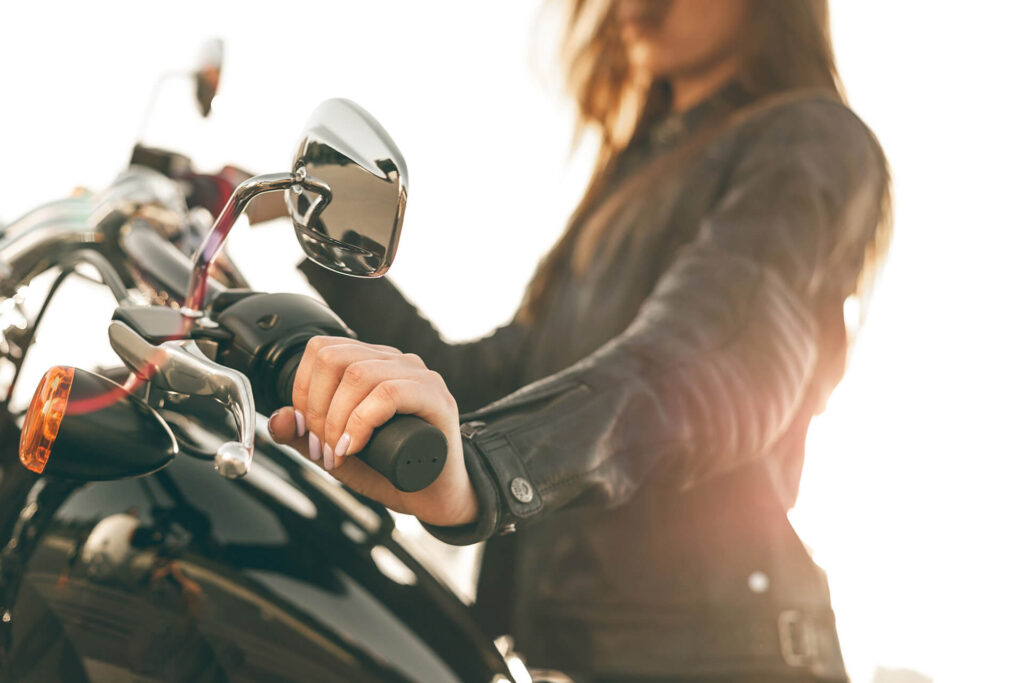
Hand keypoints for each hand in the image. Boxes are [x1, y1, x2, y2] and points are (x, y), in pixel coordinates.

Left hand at [267, 336, 478, 527]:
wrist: (436, 497)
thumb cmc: (392, 471)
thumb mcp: (338, 453)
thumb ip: (304, 437)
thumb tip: (276, 418)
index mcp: (372, 364)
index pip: (323, 349)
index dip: (302, 389)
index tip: (304, 430)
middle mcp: (396, 362)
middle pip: (335, 358)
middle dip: (316, 407)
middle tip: (321, 447)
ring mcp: (419, 376)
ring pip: (360, 374)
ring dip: (336, 419)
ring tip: (339, 452)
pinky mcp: (437, 398)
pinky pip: (389, 393)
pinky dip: (362, 421)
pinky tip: (357, 446)